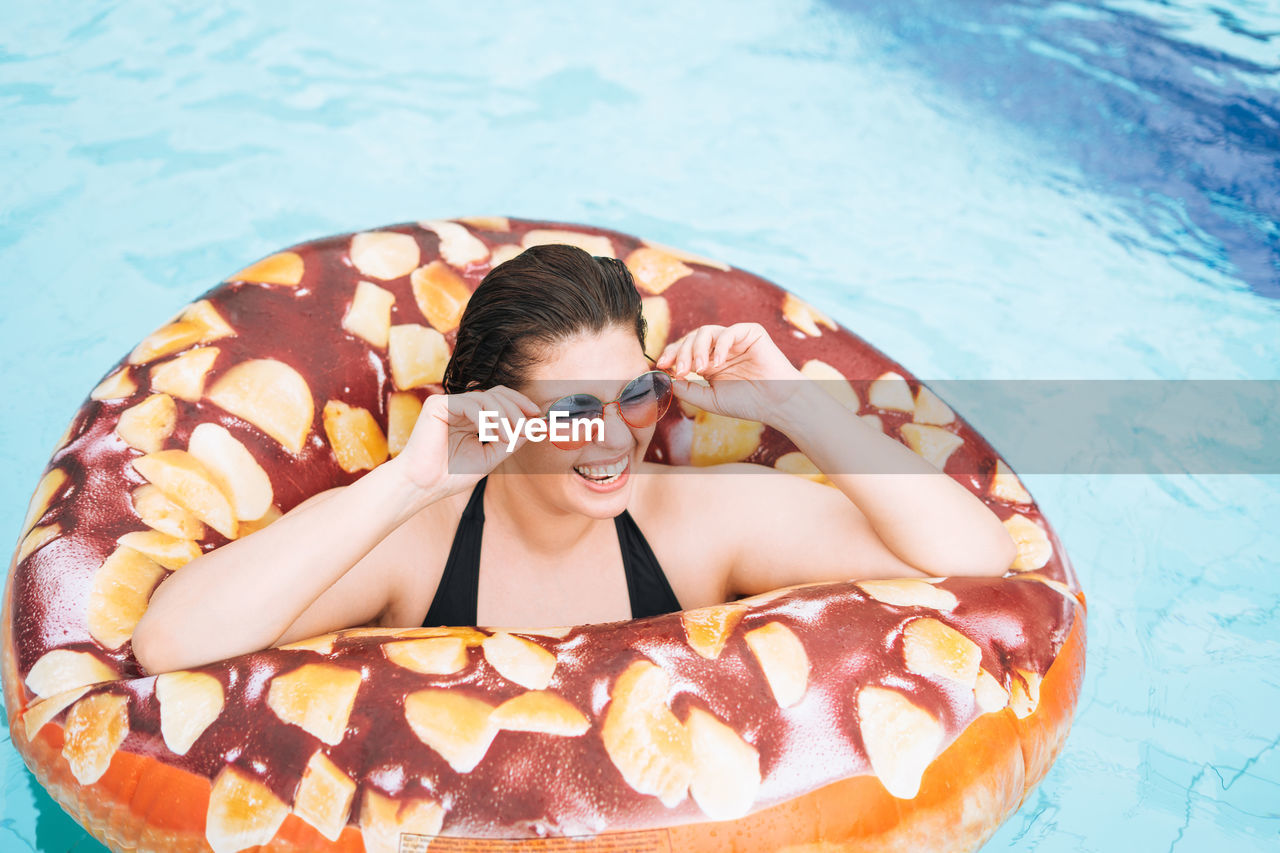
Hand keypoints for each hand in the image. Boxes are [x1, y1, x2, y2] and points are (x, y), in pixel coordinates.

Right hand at [396, 385, 541, 496]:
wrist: (423, 486)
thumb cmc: (451, 475)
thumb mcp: (489, 457)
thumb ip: (510, 441)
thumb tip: (533, 428)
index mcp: (471, 418)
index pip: (499, 399)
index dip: (520, 404)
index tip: (537, 416)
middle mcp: (460, 407)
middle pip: (497, 394)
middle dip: (517, 409)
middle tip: (527, 427)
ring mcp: (448, 404)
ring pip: (486, 398)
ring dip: (504, 416)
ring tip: (508, 436)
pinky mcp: (437, 405)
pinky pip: (469, 404)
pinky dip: (485, 418)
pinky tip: (491, 433)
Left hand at [655, 322, 802, 424]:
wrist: (777, 404)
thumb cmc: (747, 403)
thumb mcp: (710, 399)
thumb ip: (687, 390)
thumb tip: (665, 379)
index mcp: (709, 362)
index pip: (684, 350)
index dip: (671, 355)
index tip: (661, 366)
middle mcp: (720, 348)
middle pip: (691, 339)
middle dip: (682, 354)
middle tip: (681, 371)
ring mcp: (735, 339)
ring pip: (706, 332)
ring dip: (697, 349)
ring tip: (699, 368)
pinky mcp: (751, 333)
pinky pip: (730, 331)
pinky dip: (720, 346)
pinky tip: (718, 363)